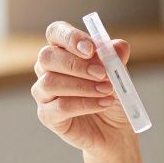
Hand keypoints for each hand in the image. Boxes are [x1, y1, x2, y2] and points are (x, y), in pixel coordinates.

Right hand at [32, 21, 134, 154]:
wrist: (116, 130)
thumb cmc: (112, 96)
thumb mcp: (119, 74)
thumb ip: (116, 58)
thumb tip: (118, 46)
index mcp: (63, 50)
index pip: (55, 32)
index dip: (70, 37)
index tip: (91, 49)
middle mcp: (47, 69)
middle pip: (47, 56)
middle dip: (76, 64)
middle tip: (103, 73)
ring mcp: (44, 93)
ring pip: (51, 82)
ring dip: (83, 86)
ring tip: (107, 90)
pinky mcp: (47, 116)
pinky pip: (59, 107)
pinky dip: (85, 104)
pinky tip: (103, 103)